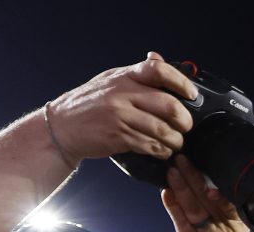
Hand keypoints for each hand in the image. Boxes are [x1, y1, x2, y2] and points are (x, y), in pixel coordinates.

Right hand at [45, 52, 196, 163]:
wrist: (62, 126)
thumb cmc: (89, 103)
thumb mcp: (110, 80)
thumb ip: (136, 74)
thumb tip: (158, 58)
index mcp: (124, 76)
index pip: (159, 70)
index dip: (181, 82)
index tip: (191, 94)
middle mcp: (122, 93)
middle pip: (169, 106)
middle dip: (185, 120)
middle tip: (186, 126)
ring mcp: (120, 116)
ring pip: (162, 130)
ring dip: (175, 140)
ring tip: (175, 142)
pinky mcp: (118, 136)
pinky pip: (150, 145)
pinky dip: (161, 150)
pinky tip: (161, 150)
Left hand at [162, 155, 253, 231]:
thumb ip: (226, 211)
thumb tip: (209, 188)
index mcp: (237, 222)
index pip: (224, 195)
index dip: (211, 178)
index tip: (201, 161)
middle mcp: (224, 228)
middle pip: (206, 197)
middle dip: (192, 176)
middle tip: (181, 158)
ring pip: (193, 207)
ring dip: (181, 187)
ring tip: (171, 171)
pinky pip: (182, 223)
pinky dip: (173, 207)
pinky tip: (167, 193)